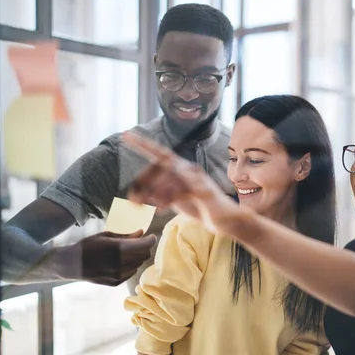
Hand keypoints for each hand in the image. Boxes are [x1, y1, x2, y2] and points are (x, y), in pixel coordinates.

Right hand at [52, 229, 155, 285]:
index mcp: (117, 249)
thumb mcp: (105, 235)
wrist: (70, 265)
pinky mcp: (116, 282)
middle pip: (144, 255)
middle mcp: (120, 263)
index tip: (151, 236)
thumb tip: (142, 232)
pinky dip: (130, 266)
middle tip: (137, 242)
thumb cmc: (88, 246)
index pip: (145, 245)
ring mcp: (118, 275)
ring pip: (139, 264)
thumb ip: (126, 236)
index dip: (151, 239)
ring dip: (137, 257)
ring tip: (124, 252)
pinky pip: (132, 272)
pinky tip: (119, 262)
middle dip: (143, 247)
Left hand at [122, 131, 248, 235]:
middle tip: (133, 201)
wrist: (227, 219)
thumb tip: (138, 194)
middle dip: (143, 181)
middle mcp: (190, 169)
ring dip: (153, 192)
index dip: (143, 143)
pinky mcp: (203, 191)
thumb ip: (160, 192)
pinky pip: (180, 190)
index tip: (126, 135)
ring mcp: (198, 179)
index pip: (160, 152)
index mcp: (183, 168)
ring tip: (143, 206)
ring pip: (169, 176)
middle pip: (161, 165)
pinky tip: (161, 209)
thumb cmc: (201, 207)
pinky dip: (167, 199)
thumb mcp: (175, 199)